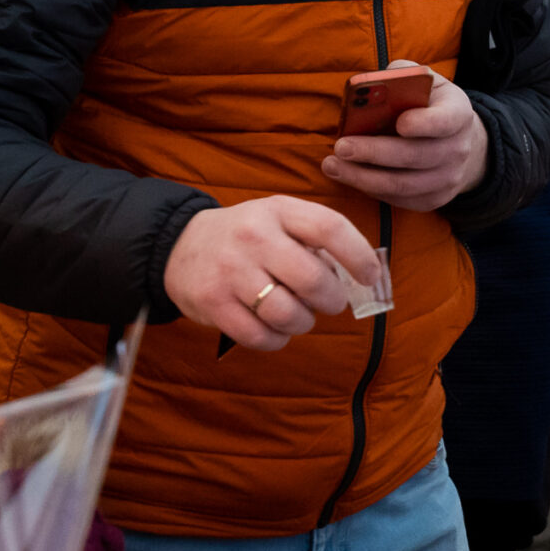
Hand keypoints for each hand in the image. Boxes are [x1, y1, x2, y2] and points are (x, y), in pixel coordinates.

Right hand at [162, 198, 381, 350]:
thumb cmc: (246, 237)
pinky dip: (277, 339)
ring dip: (304, 322)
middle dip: (332, 300)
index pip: (330, 228)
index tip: (371, 276)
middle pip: (313, 280)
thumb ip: (316, 240)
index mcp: (278, 210)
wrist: (179, 246)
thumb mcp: (279, 219)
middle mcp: (254, 237)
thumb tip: (361, 275)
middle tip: (330, 302)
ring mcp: (231, 271)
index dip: (359, 255)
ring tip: (299, 315)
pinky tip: (274, 327)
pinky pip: (261, 336)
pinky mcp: (213, 303)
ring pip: (289, 314)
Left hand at [320, 63, 489, 212]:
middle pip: (414, 156)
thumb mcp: (423, 82)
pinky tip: (350, 176)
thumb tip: (366, 88)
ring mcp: (448, 178)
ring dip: (362, 177)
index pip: (444, 121)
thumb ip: (400, 77)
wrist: (456, 142)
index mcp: (458, 114)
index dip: (423, 124)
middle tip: (341, 147)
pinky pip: (398, 199)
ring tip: (332, 166)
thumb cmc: (428, 105)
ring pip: (401, 184)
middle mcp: (458, 149)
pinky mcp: (433, 199)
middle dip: (374, 152)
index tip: (399, 123)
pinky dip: (370, 189)